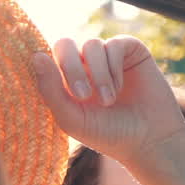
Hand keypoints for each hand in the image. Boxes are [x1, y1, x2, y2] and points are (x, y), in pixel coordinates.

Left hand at [32, 35, 184, 164]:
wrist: (148, 140)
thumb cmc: (106, 133)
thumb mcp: (71, 118)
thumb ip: (50, 90)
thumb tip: (36, 56)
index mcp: (63, 79)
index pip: (46, 58)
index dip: (49, 69)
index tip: (62, 94)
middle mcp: (83, 63)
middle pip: (64, 44)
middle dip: (71, 68)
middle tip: (82, 95)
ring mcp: (106, 56)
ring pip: (91, 45)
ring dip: (98, 75)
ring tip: (108, 101)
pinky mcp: (129, 50)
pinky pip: (114, 44)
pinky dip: (114, 67)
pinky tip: (120, 88)